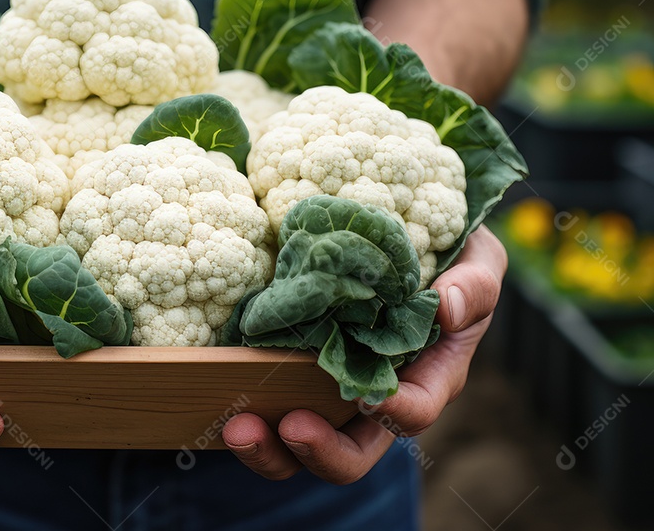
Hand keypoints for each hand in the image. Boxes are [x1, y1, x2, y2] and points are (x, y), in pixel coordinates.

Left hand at [223, 225, 505, 482]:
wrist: (398, 237)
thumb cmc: (449, 255)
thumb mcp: (476, 259)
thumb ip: (475, 284)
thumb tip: (448, 305)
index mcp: (428, 377)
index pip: (414, 411)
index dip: (395, 412)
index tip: (368, 396)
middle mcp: (377, 397)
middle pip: (352, 452)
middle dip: (320, 452)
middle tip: (288, 427)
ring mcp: (329, 391)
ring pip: (300, 444)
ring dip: (268, 448)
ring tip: (236, 427)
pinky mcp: (289, 375)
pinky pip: (265, 410)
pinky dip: (241, 415)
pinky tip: (213, 402)